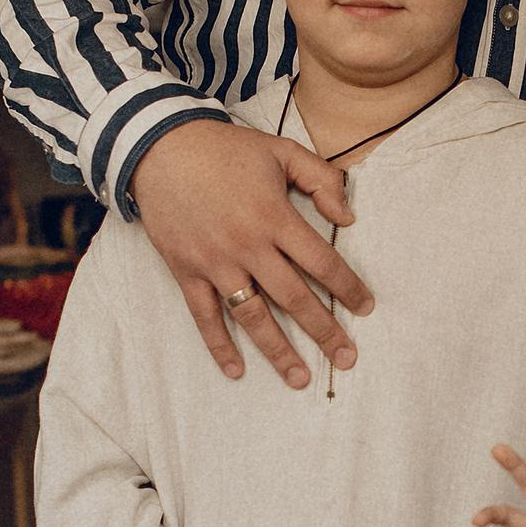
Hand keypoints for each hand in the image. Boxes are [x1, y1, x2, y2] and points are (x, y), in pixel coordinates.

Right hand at [131, 118, 372, 387]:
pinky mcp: (186, 271)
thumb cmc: (226, 149)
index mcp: (275, 216)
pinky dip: (219, 345)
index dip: (347, 287)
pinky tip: (237, 370)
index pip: (321, 261)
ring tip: (300, 378)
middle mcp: (247, 245)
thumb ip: (321, 179)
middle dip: (324, 331)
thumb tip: (349, 216)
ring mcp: (215, 262)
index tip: (365, 309)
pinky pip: (205, 316)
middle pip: (293, 297)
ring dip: (278, 350)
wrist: (160, 147)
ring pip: (252, 316)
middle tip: (346, 358)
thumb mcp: (281, 150)